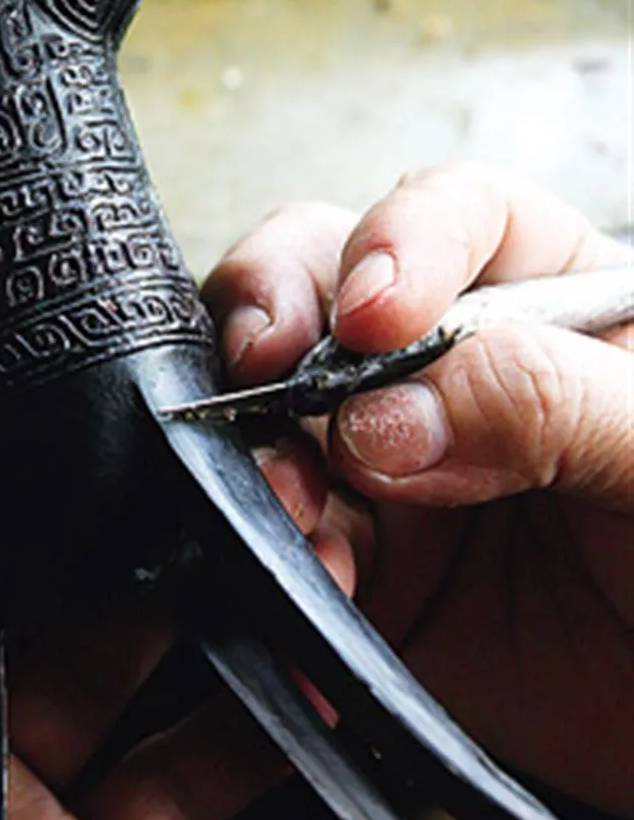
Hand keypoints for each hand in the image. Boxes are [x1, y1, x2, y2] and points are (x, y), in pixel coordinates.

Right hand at [203, 163, 632, 817]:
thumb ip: (557, 406)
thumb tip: (388, 408)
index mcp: (557, 302)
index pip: (460, 216)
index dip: (401, 240)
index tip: (374, 313)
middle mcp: (457, 367)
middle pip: (324, 280)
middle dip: (278, 318)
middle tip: (269, 376)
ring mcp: (397, 465)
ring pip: (276, 413)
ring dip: (262, 456)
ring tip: (297, 519)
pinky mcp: (366, 568)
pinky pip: (288, 546)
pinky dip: (279, 572)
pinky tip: (313, 603)